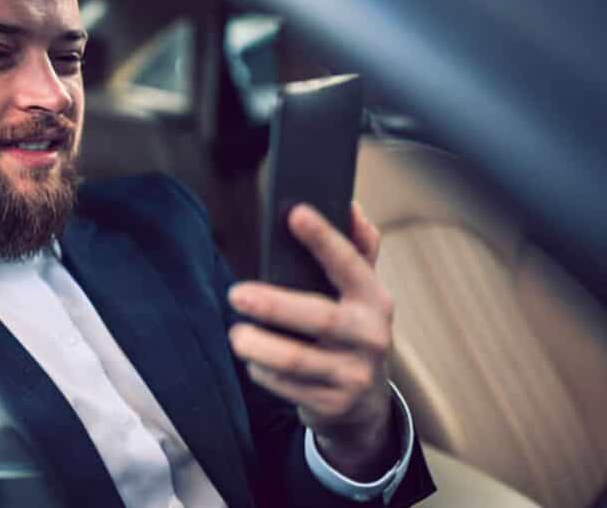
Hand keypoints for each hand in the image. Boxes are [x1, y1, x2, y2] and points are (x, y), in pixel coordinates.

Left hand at [227, 202, 395, 477]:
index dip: (324, 238)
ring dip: (258, 346)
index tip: (295, 213)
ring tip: (236, 334)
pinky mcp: (332, 404)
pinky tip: (254, 360)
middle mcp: (369, 336)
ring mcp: (352, 374)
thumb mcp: (362, 294)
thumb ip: (358, 250)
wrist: (364, 404)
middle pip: (319, 318)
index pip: (349, 263)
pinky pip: (285, 386)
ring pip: (295, 360)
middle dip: (274, 306)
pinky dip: (262, 372)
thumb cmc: (352, 331)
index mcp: (374, 299)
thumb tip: (350, 206)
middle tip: (236, 294)